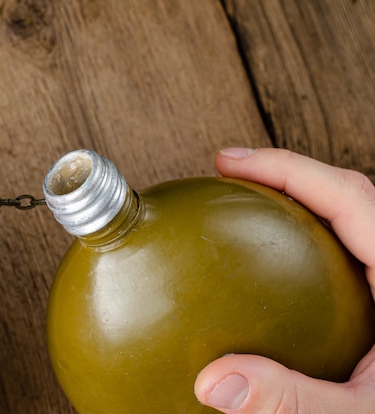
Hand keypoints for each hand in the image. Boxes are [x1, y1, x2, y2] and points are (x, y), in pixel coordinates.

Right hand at [194, 147, 374, 412]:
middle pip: (346, 194)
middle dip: (285, 172)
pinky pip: (338, 254)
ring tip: (245, 198)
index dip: (288, 169)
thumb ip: (291, 400)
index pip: (348, 198)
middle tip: (230, 170)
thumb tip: (211, 381)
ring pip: (344, 220)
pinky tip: (266, 259)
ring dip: (294, 199)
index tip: (231, 163)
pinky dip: (299, 238)